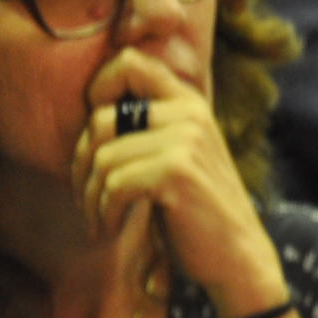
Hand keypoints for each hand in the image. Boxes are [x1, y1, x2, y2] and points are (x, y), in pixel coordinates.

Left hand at [71, 49, 286, 317]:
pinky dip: (104, 214)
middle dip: (80, 163)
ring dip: (90, 197)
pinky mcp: (177, 171)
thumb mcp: (175, 156)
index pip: (129, 62)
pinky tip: (111, 229)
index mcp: (188, 102)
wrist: (236, 255)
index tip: (95, 137)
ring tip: (100, 219)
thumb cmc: (194, 210)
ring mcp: (185, 139)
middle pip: (101, 118)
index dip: (98, 88)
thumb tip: (89, 113)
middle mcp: (189, 112)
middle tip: (87, 196)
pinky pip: (113, 184)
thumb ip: (145, 128)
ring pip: (102, 157)